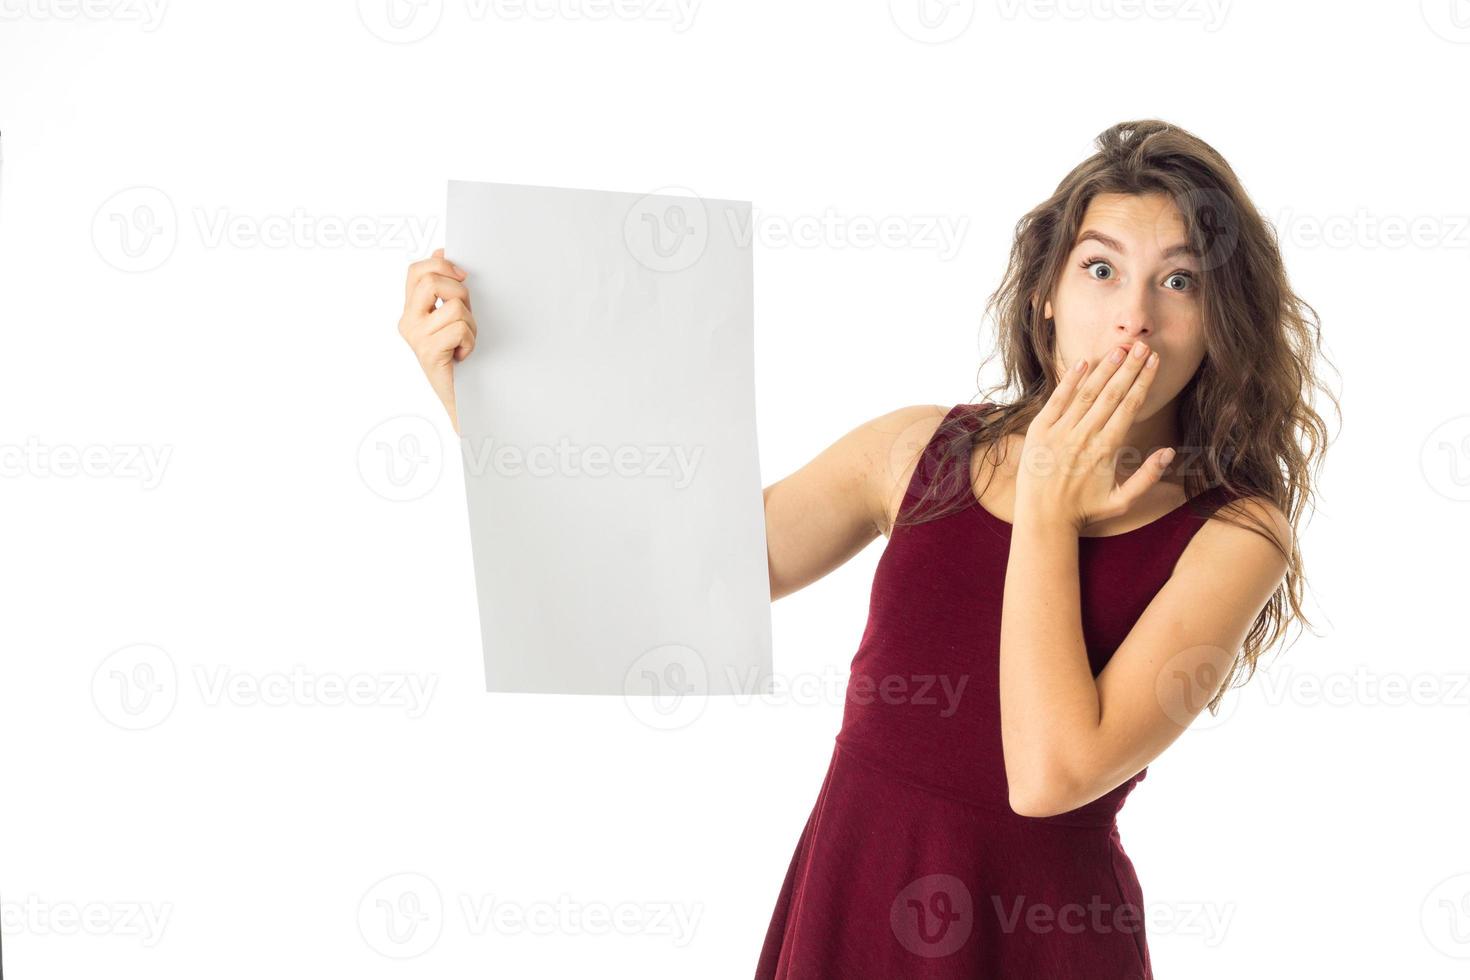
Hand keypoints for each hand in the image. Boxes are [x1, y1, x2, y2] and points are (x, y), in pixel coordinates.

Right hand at [398, 247, 477, 432]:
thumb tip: (442, 250)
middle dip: (461, 294)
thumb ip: (445, 287)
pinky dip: (470, 342)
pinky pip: (459, 329)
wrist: (463, 397)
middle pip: (433, 281)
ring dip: (470, 325)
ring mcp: (416, 337)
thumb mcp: (454, 314)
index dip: (440, 264)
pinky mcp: (429, 352)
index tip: (462, 276)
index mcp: (411, 310)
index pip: (417, 270)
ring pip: (454, 307)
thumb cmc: (460, 355)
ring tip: (464, 342)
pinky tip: (462, 355)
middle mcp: (408, 322)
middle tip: (465, 317)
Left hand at [1013, 341, 1169, 531]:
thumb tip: (1168, 452)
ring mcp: (1059, 431)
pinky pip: (1056, 400)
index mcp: (1106, 449)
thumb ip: (1147, 477)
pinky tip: (1082, 363)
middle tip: (1143, 345)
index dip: (1143, 381)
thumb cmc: (1084, 510)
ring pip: (1086, 393)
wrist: (1042, 517)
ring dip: (1104, 369)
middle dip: (1129, 367)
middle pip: (1111, 393)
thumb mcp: (1121, 501)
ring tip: (1120, 349)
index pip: (1129, 406)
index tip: (1154, 362)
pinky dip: (1069, 381)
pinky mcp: (1039, 431)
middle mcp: (1083, 436)